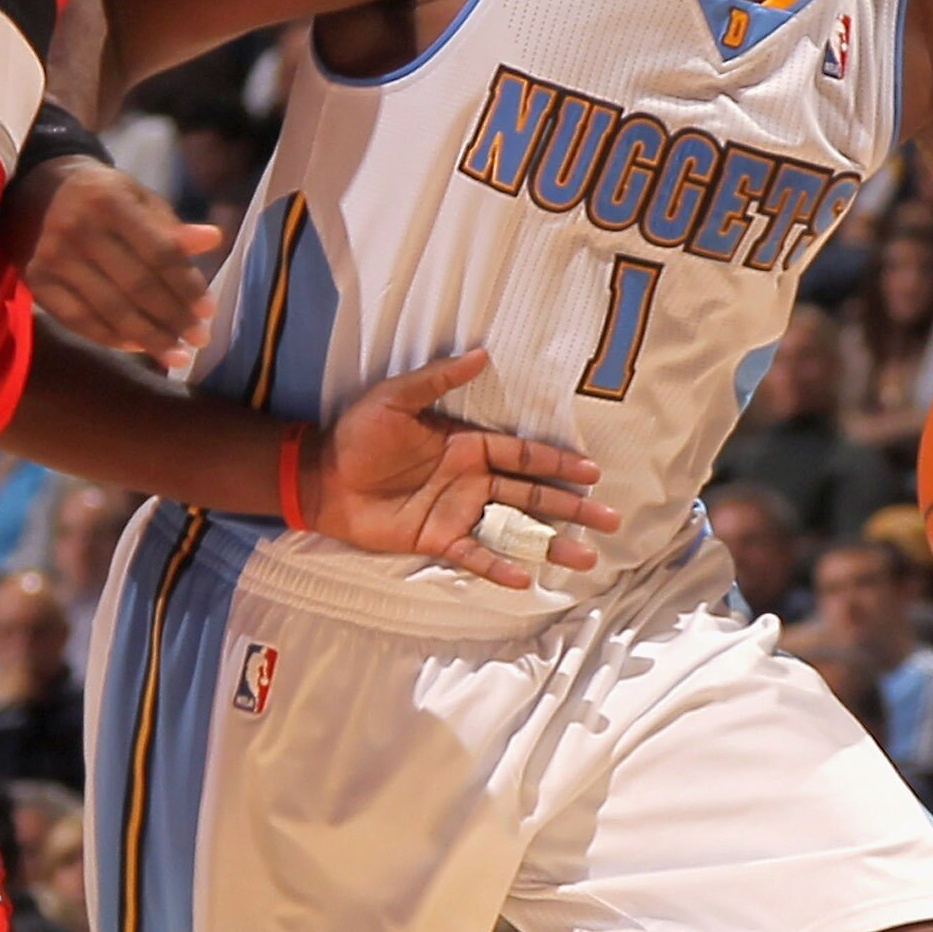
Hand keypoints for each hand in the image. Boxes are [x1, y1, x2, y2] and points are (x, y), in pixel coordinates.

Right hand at [9, 159, 219, 369]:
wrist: (37, 191)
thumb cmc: (103, 198)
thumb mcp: (139, 200)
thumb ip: (172, 227)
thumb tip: (212, 240)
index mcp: (110, 201)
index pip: (159, 252)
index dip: (187, 286)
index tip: (209, 312)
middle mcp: (77, 228)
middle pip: (136, 286)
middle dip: (173, 318)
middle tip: (200, 339)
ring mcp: (53, 257)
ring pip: (110, 310)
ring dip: (148, 338)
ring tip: (178, 355)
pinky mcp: (36, 281)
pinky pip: (80, 321)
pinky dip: (113, 339)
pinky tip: (139, 348)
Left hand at [307, 349, 619, 588]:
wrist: (321, 475)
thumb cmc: (358, 433)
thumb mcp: (396, 398)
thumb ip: (438, 379)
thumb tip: (481, 354)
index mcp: (468, 446)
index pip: (525, 454)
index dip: (560, 462)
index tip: (594, 471)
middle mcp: (472, 480)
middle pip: (533, 494)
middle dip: (572, 507)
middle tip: (611, 519)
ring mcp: (457, 512)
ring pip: (514, 528)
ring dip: (549, 543)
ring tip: (585, 558)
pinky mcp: (437, 538)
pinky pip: (474, 554)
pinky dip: (499, 566)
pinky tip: (526, 577)